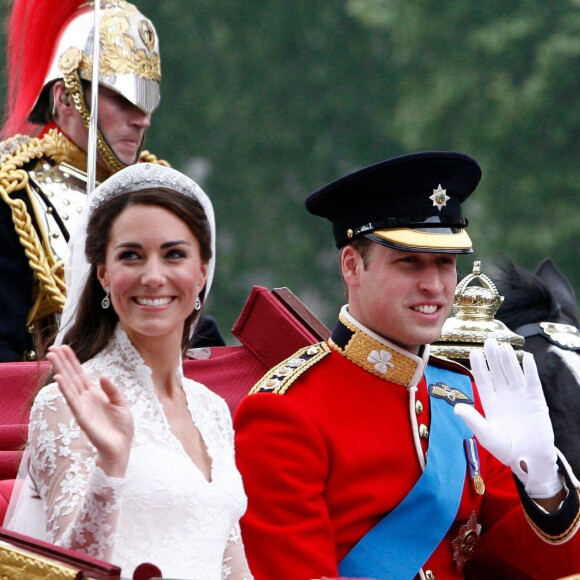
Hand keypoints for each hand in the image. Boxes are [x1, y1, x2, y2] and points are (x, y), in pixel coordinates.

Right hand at [47, 345, 133, 476]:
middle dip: (62, 362)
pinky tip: (59, 378)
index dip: (73, 361)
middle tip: (52, 347)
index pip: (80, 374)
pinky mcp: (82, 418)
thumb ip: (112, 389)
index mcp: (95, 394)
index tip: (64, 347)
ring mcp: (82, 407)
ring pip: (69, 385)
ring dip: (60, 370)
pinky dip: (65, 389)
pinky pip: (72, 401)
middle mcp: (86, 399)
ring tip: (52, 357)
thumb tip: (102, 375)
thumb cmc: (121, 428)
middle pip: (71, 376)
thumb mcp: (122, 404)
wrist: (121, 448)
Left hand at [454, 338, 561, 498]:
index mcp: (490, 402)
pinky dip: (530, 371)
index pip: (483, 380)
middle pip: (498, 372)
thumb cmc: (505, 449)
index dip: (479, 366)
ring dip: (509, 360)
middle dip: (493, 357)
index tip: (474, 352)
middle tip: (489, 341)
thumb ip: (473, 420)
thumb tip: (456, 408)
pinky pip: (533, 383)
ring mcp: (521, 397)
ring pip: (513, 374)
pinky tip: (527, 358)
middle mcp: (504, 396)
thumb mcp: (486, 435)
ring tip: (503, 345)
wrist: (529, 460)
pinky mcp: (537, 402)